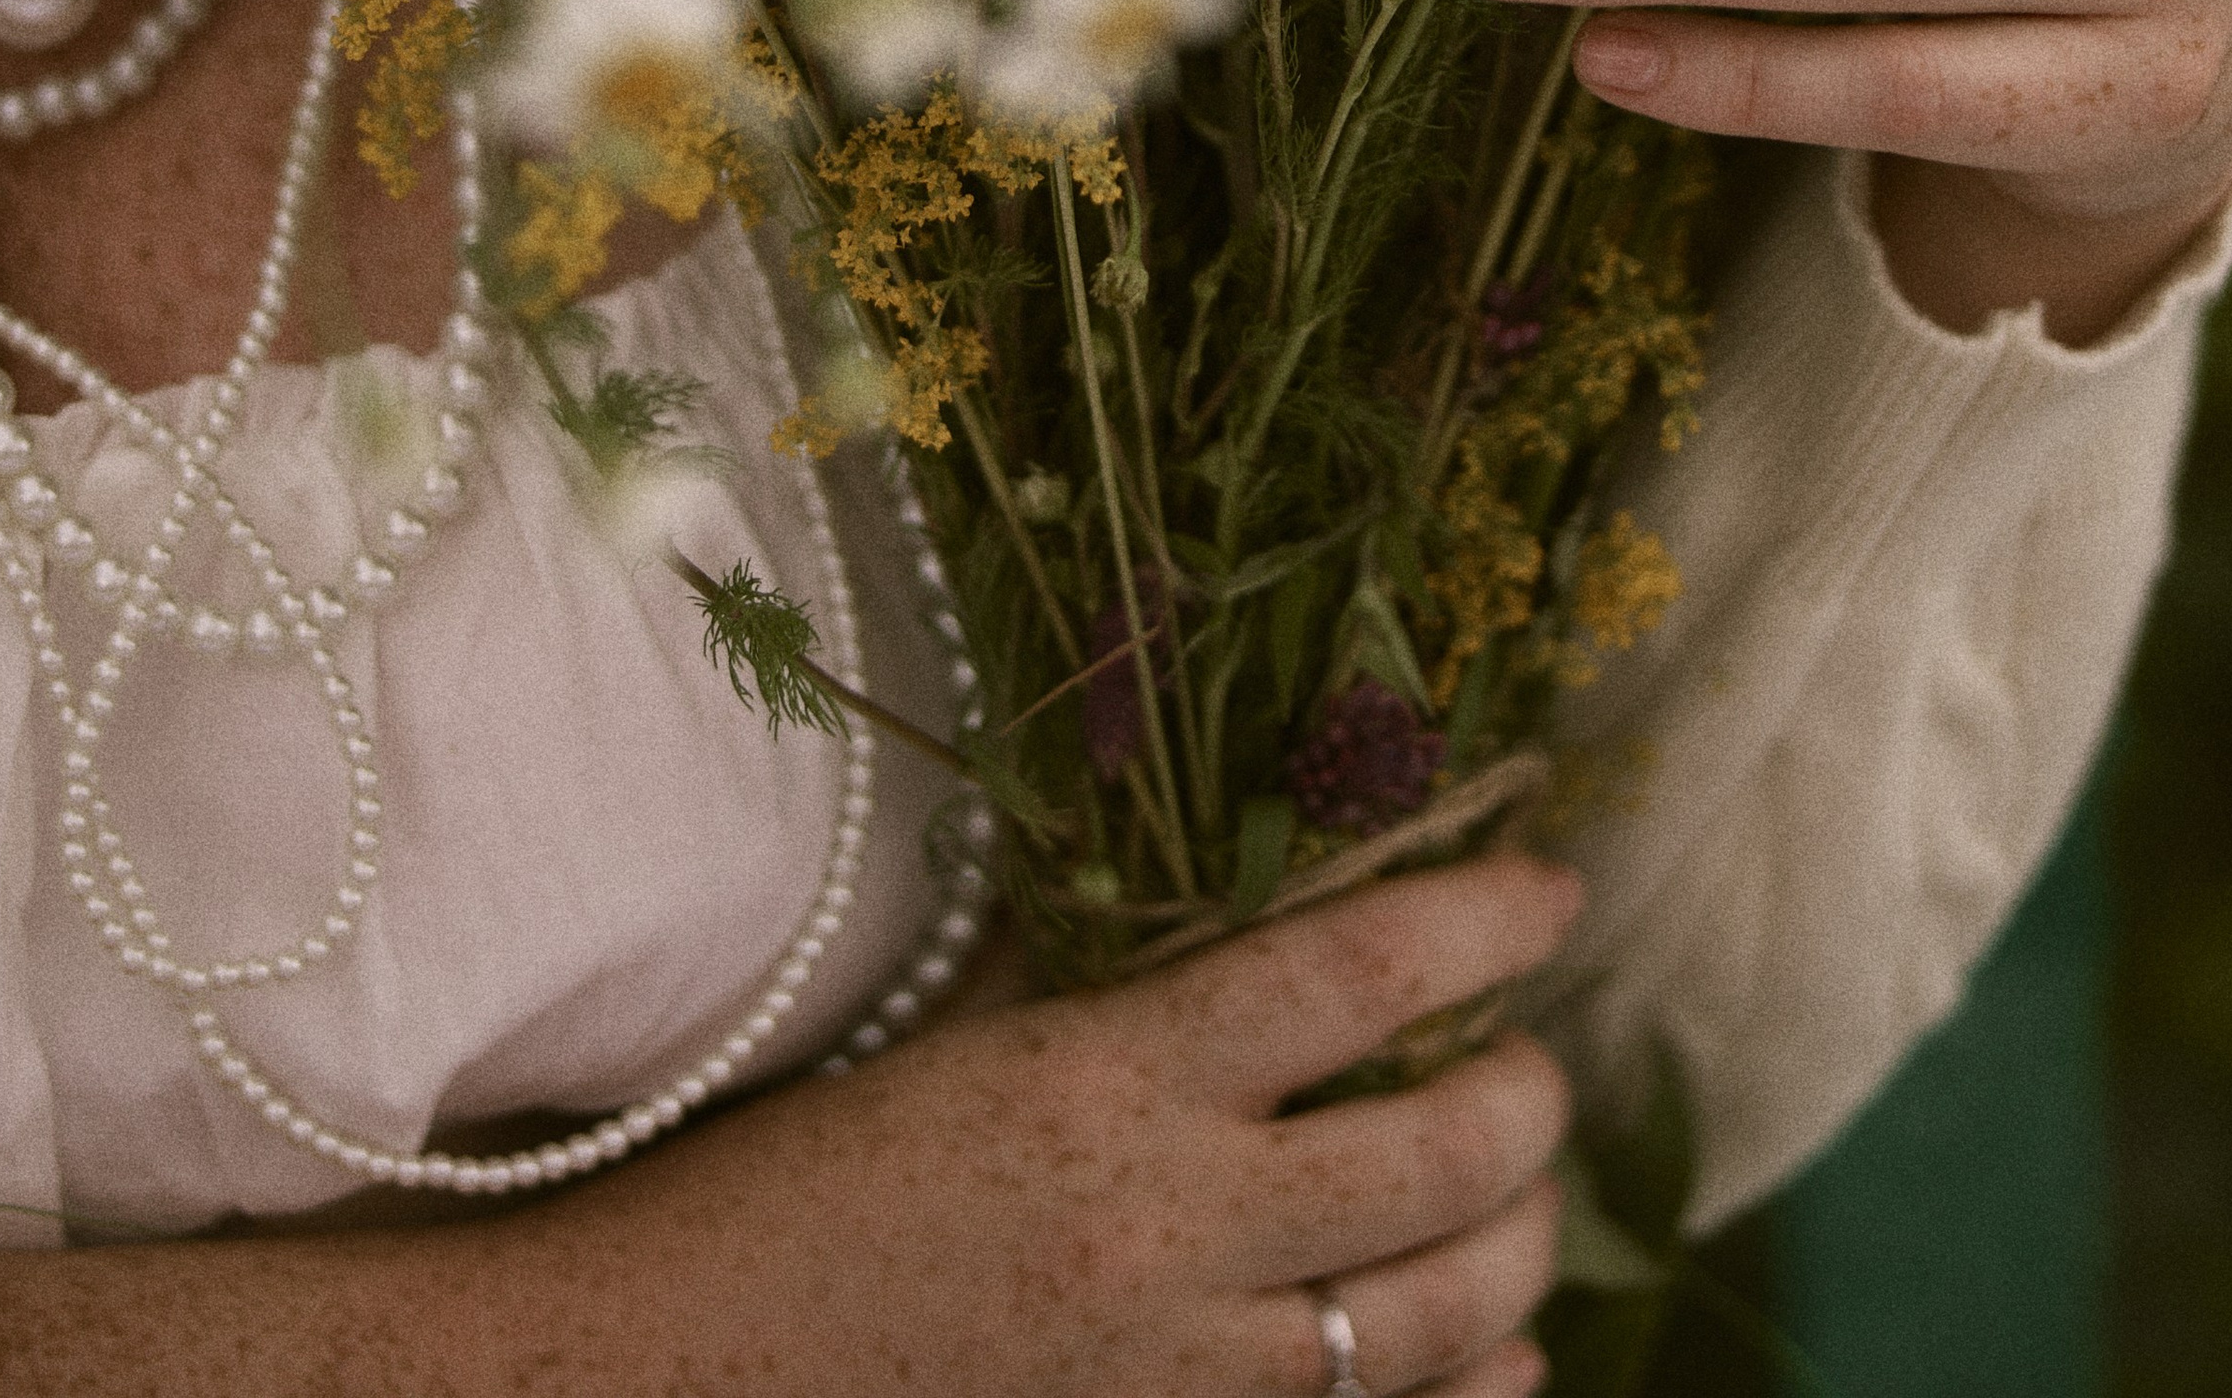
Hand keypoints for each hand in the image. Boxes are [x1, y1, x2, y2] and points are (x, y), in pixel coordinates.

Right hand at [0, 858, 1579, 1396]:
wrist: (676, 1370)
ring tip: (1535, 1194)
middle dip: (1527, 1104)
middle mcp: (1169, 1224)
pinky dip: (1463, 1396)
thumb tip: (1241, 904)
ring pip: (1433, 1316)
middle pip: (1438, 1161)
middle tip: (1539, 1060)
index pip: (1355, 978)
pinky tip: (1498, 1363)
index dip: (1478, 916)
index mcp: (1111, 1077)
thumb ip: (1108, 983)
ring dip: (1520, 1248)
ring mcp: (1178, 1369)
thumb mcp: (965, 1039)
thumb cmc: (800, 1179)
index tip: (1556, 885)